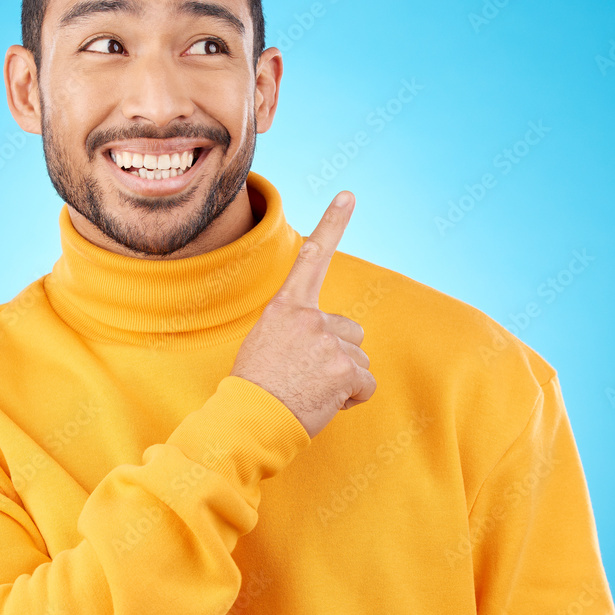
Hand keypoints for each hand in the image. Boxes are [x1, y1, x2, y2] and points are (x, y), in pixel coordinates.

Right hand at [231, 191, 375, 438]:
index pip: (312, 258)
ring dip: (344, 379)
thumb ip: (297, 330)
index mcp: (286, 307)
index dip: (333, 224)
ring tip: (310, 391)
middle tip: (306, 376)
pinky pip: (367, 384)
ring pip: (360, 359)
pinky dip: (352, 399)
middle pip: (351, 331)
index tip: (349, 194)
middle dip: (340, 356)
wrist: (248, 420)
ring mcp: (327, 341)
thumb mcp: (267, 343)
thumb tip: (329, 340)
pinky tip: (323, 403)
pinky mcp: (343, 368)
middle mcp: (309, 317)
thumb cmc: (256, 389)